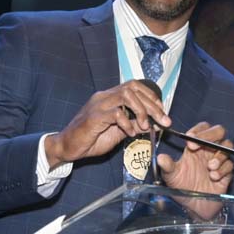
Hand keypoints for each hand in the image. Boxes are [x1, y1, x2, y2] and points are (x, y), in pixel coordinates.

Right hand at [44, 81, 170, 168]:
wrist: (68, 147)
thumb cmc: (91, 139)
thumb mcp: (118, 131)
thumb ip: (134, 125)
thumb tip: (153, 123)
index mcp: (110, 97)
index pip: (135, 86)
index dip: (151, 97)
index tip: (162, 112)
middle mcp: (104, 97)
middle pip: (133, 89)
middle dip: (153, 105)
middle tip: (164, 121)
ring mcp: (98, 105)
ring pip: (126, 96)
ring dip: (141, 110)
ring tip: (146, 126)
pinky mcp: (94, 117)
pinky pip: (116, 113)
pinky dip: (127, 123)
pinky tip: (129, 133)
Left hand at [157, 122, 232, 219]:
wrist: (194, 207)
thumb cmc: (182, 188)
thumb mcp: (171, 177)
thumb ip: (167, 166)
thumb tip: (160, 157)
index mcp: (196, 147)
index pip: (202, 129)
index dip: (198, 131)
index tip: (190, 140)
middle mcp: (209, 151)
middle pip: (219, 131)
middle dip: (211, 135)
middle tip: (201, 144)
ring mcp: (219, 161)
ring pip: (227, 146)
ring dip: (219, 155)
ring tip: (209, 167)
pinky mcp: (227, 173)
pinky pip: (230, 165)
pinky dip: (223, 169)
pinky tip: (214, 177)